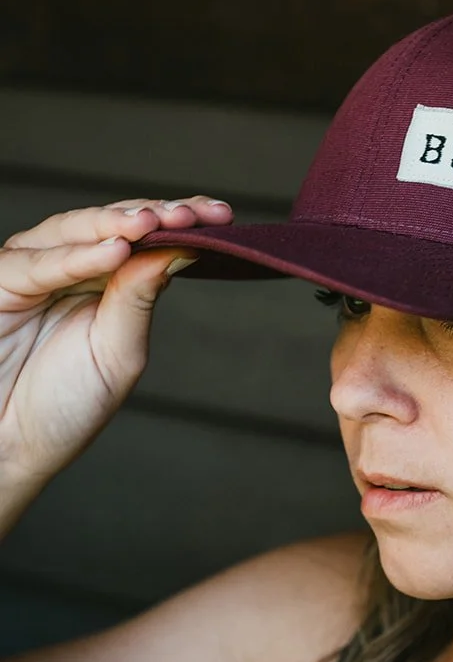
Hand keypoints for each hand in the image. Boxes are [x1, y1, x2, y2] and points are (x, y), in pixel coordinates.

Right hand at [0, 197, 228, 492]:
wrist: (10, 446)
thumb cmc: (64, 406)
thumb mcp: (118, 353)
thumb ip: (141, 299)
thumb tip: (180, 249)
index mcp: (106, 282)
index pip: (145, 238)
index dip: (179, 221)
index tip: (221, 216)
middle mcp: (69, 267)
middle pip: (112, 224)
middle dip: (153, 215)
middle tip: (190, 214)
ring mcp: (32, 271)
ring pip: (73, 230)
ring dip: (114, 224)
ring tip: (150, 223)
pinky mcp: (0, 284)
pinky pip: (38, 264)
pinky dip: (76, 257)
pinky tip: (114, 251)